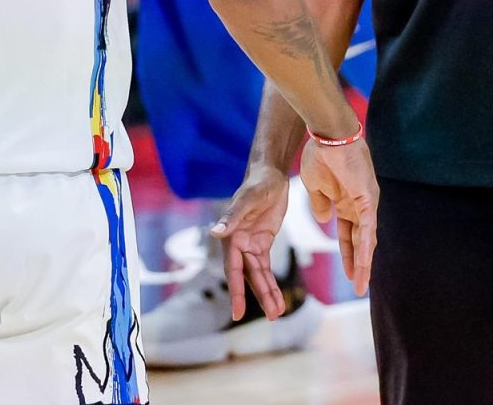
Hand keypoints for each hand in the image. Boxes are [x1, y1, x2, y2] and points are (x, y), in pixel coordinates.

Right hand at [211, 164, 290, 320]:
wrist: (270, 175)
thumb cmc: (257, 184)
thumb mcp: (248, 199)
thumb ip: (232, 217)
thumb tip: (214, 232)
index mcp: (231, 237)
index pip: (234, 270)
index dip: (236, 292)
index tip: (238, 313)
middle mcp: (238, 245)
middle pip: (248, 277)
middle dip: (260, 297)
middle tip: (271, 317)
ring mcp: (250, 246)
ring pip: (258, 276)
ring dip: (268, 293)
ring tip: (277, 313)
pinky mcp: (261, 244)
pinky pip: (265, 268)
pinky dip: (271, 283)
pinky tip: (278, 297)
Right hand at [299, 138, 378, 295]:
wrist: (327, 134)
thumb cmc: (320, 154)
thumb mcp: (315, 186)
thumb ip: (319, 203)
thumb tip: (323, 219)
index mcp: (345, 203)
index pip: (349, 235)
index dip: (348, 254)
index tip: (348, 274)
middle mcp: (359, 205)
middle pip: (361, 241)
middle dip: (359, 265)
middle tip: (359, 287)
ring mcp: (365, 202)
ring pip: (366, 239)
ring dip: (364, 263)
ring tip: (362, 285)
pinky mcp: (367, 198)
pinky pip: (368, 227)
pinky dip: (365, 246)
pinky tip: (364, 263)